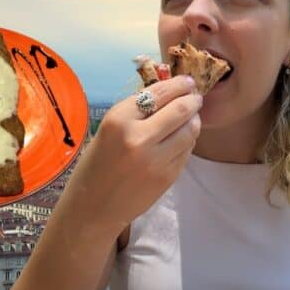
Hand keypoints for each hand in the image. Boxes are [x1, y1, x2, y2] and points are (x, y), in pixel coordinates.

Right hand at [65, 76, 201, 229]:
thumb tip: (168, 93)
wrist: (93, 208)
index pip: (157, 93)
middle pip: (180, 109)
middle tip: (196, 96)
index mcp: (118, 120)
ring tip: (191, 117)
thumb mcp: (108, 131)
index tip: (187, 81)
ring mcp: (156, 159)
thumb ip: (136, 113)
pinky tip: (182, 139)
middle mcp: (138, 137)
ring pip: (190, 130)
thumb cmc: (96, 166)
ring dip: (194, 120)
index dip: (177, 84)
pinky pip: (187, 151)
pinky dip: (188, 141)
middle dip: (192, 99)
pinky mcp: (168, 176)